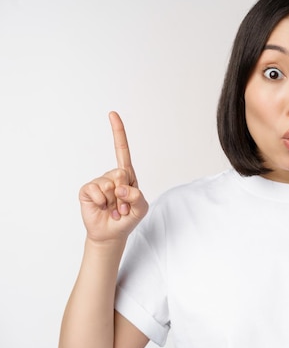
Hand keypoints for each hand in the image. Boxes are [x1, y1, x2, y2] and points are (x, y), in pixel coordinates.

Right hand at [78, 112, 148, 241]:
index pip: (122, 150)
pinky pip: (95, 190)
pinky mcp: (87, 190)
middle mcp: (112, 175)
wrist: (111, 233)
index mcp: (127, 175)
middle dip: (124, 194)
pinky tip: (102, 208)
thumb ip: (137, 197)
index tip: (112, 114)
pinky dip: (101, 202)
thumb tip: (121, 187)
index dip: (118, 132)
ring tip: (113, 209)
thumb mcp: (141, 209)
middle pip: (120, 173)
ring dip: (114, 202)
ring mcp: (98, 182)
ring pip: (109, 185)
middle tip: (122, 207)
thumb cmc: (128, 218)